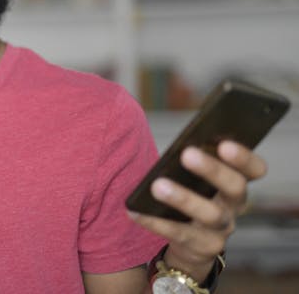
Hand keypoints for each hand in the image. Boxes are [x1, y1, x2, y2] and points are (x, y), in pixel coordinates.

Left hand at [130, 140, 266, 281]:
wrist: (191, 242)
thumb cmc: (190, 194)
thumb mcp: (195, 177)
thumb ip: (193, 158)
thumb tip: (177, 143)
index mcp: (235, 181)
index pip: (254, 169)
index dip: (244, 158)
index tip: (225, 144)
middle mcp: (234, 205)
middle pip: (234, 187)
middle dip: (212, 169)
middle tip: (187, 153)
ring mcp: (222, 228)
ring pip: (210, 214)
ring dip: (184, 198)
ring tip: (157, 185)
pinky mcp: (204, 247)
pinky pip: (180, 234)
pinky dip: (156, 222)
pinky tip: (135, 211)